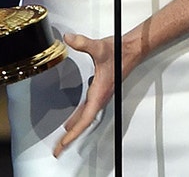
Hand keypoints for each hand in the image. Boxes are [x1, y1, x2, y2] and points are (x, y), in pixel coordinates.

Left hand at [54, 33, 119, 156]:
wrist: (131, 51)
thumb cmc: (119, 52)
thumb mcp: (99, 47)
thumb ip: (83, 43)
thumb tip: (69, 39)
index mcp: (99, 93)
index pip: (85, 119)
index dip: (74, 132)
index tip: (64, 143)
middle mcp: (100, 98)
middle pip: (83, 124)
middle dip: (70, 138)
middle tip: (57, 150)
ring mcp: (100, 96)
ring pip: (85, 119)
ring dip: (74, 131)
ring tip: (62, 142)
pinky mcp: (99, 92)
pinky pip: (87, 112)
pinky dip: (78, 120)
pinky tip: (71, 122)